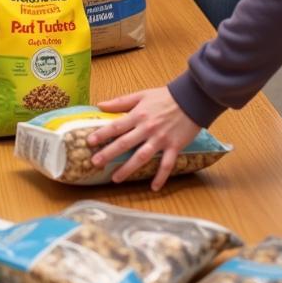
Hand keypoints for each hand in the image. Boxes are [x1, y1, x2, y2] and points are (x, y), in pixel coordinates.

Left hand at [86, 87, 201, 190]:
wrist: (192, 98)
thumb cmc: (165, 96)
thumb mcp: (141, 95)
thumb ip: (120, 102)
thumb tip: (100, 104)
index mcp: (138, 115)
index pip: (116, 126)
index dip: (102, 134)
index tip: (89, 142)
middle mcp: (147, 128)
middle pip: (125, 143)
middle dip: (109, 154)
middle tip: (95, 163)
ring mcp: (161, 139)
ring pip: (142, 156)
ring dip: (128, 169)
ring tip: (115, 178)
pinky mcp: (175, 146)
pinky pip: (167, 164)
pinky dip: (161, 177)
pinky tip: (154, 187)